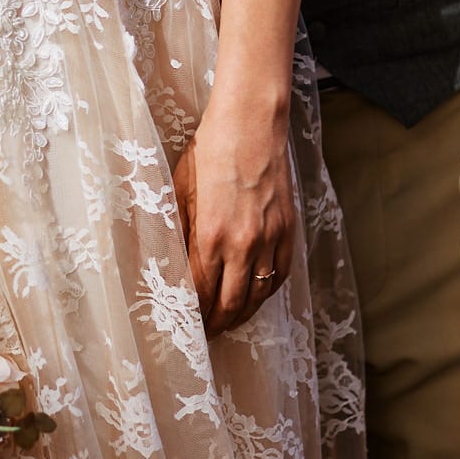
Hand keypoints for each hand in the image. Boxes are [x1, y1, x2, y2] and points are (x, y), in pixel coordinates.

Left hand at [174, 102, 298, 333]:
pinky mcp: (288, 228)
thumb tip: (171, 263)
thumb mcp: (181, 191)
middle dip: (217, 324)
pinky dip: (268, 291)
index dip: (193, 314)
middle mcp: (243, 244)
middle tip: (207, 335)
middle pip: (231, 302)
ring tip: (230, 323)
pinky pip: (280, 274)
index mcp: (210, 236)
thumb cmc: (211, 151)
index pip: (201, 292)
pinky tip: (258, 296)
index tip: (187, 326)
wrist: (252, 123)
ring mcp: (270, 238)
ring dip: (243, 314)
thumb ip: (178, 231)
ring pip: (259, 294)